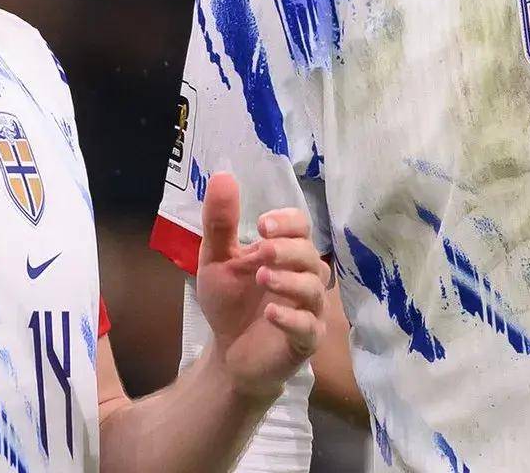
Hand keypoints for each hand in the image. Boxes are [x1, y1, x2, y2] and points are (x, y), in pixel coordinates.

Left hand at [195, 172, 329, 400]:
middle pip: (310, 255)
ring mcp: (308, 310)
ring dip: (289, 281)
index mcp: (284, 252)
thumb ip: (220, 222)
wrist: (227, 354)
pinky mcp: (305, 342)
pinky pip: (309, 327)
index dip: (286, 222)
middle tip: (262, 250)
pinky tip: (271, 313)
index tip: (261, 225)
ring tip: (262, 278)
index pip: (301, 226)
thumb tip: (222, 175)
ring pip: (314, 289)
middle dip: (287, 250)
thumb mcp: (215, 259)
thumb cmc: (228, 302)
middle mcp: (303, 276)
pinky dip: (292, 318)